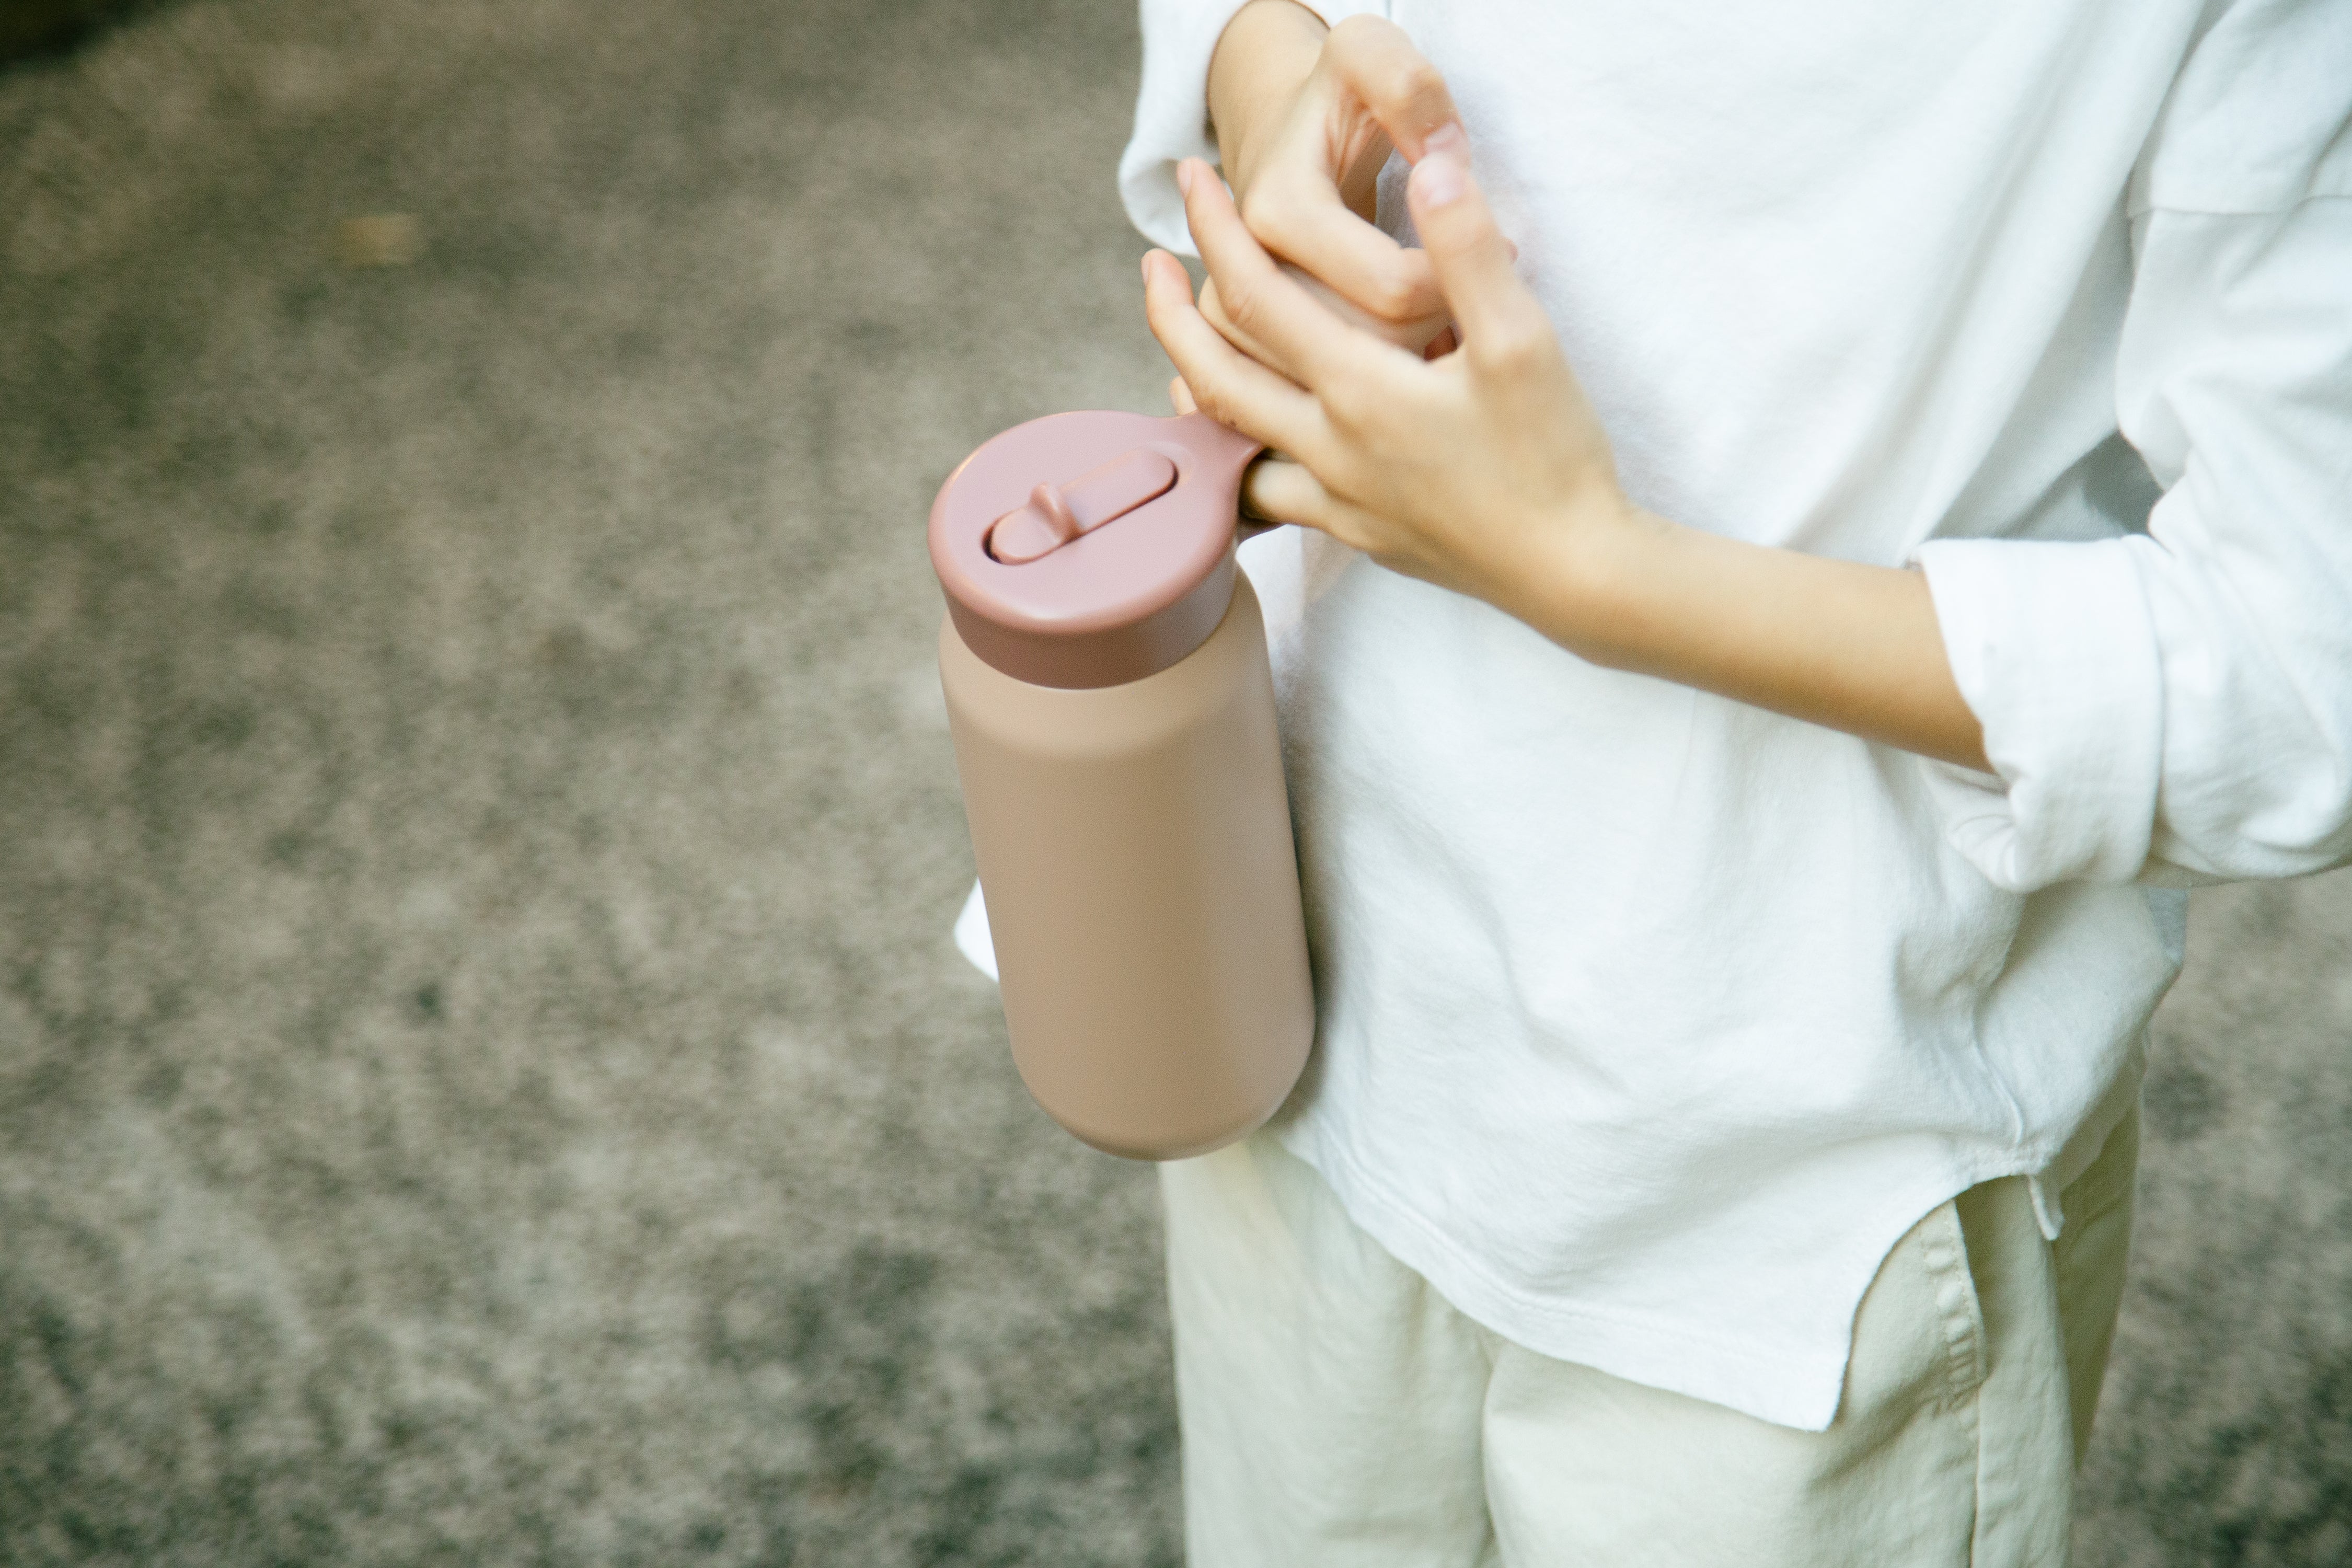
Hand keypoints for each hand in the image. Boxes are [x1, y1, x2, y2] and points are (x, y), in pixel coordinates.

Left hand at [1144, 136, 1991, 770]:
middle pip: (1216, 374)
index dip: (1218, 232)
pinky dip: (1243, 461)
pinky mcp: (1360, 534)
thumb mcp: (1523, 340)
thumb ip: (1469, 251)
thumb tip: (1431, 166)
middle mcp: (1330, 449)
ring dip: (1197, 391)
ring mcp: (1339, 500)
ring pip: (1233, 444)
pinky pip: (1273, 496)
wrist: (1576, 572)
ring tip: (1185, 356)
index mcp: (1360, 391)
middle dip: (1172, 313)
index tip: (1194, 183)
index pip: (1259, 297)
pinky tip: (1252, 445)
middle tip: (1152, 266)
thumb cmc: (1554, 457)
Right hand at [1199, 8, 1464, 360]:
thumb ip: (1410, 91)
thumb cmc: (1338, 98)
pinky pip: (1325, 391)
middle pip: (1370, 344)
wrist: (1284, 135)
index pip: (1391, 286)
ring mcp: (1242, 317)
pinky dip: (1377, 375)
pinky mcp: (1252, 346)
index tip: (1496, 248)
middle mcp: (1246, 271)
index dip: (1457, 276)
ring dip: (1411, 356)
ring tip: (1446, 316)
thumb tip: (1443, 158)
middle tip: (1470, 292)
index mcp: (1278, 208)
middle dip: (1436, 323)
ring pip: (1349, 381)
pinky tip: (1413, 345)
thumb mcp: (1370, 59)